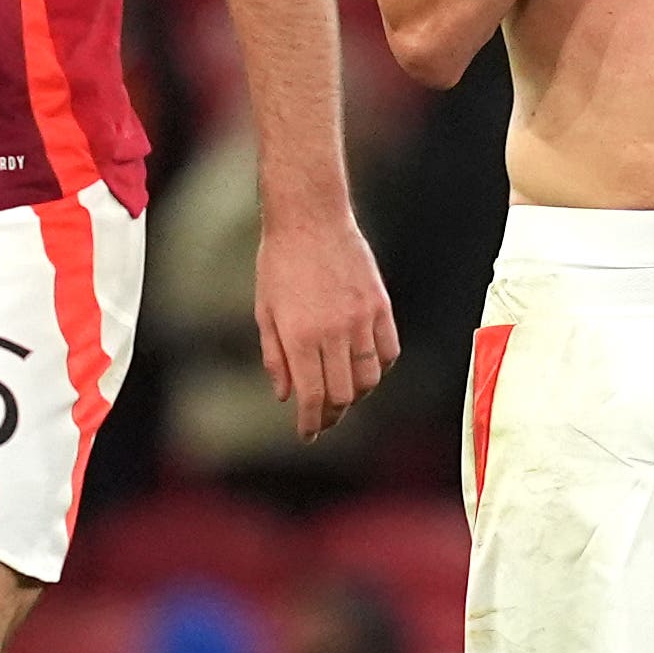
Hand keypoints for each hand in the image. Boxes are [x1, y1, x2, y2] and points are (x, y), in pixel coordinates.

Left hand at [256, 204, 398, 440]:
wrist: (310, 218)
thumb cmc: (279, 263)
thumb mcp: (264, 312)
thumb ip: (275, 357)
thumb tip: (285, 396)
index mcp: (300, 336)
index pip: (312, 397)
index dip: (311, 423)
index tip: (307, 434)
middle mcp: (333, 333)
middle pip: (343, 395)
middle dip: (332, 415)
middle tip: (323, 419)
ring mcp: (361, 319)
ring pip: (370, 378)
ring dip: (357, 394)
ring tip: (344, 393)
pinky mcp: (380, 306)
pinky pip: (389, 352)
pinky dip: (379, 368)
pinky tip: (364, 367)